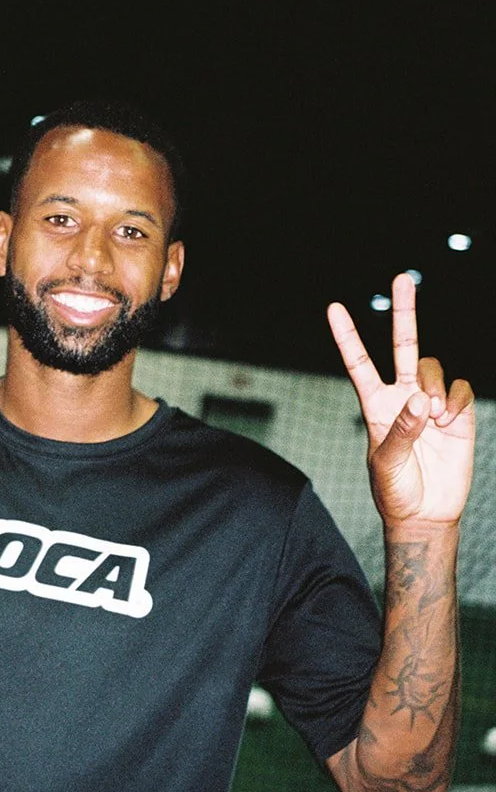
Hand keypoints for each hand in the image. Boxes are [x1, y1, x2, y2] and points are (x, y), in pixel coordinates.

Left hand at [327, 273, 474, 525]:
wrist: (426, 513)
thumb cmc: (396, 491)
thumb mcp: (387, 463)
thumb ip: (401, 431)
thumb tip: (420, 400)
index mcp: (375, 405)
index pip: (359, 364)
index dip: (347, 337)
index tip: (333, 308)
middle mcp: (402, 396)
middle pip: (403, 346)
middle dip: (404, 312)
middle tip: (402, 278)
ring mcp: (430, 402)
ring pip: (433, 367)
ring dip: (434, 386)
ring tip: (434, 418)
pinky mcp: (457, 413)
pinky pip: (459, 387)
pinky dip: (455, 400)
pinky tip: (449, 422)